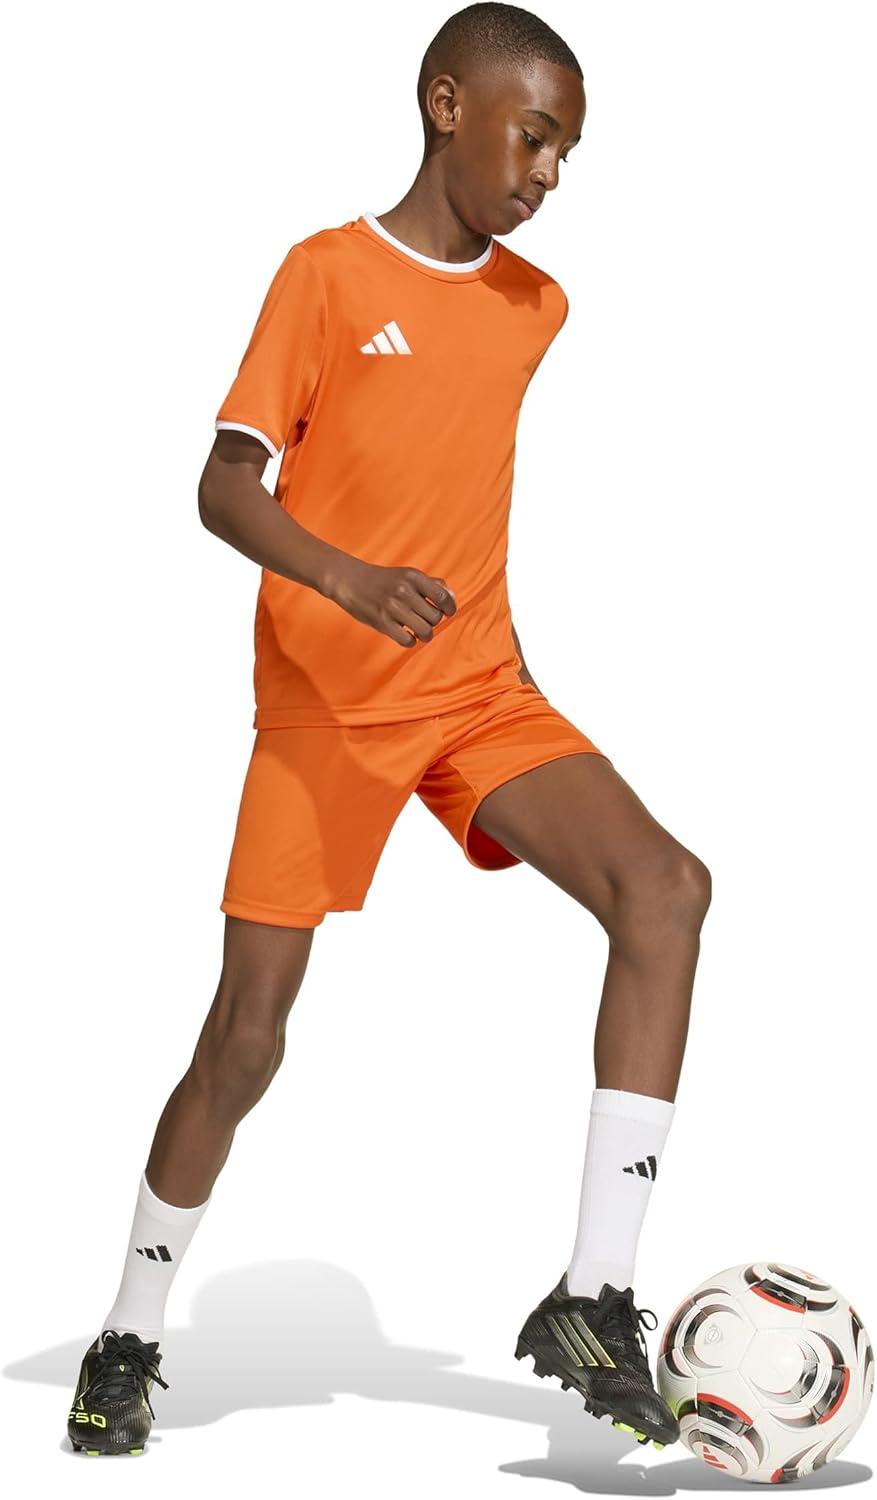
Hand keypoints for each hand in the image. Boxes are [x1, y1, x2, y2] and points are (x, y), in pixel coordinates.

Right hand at [324, 556, 456, 647]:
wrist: (349, 580)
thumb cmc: (382, 580)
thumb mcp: (406, 575)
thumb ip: (431, 584)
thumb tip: (452, 597)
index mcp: (413, 576)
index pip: (444, 596)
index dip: (450, 608)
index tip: (447, 613)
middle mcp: (404, 590)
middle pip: (436, 617)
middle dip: (433, 622)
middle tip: (424, 620)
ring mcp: (393, 607)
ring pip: (425, 631)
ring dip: (424, 635)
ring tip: (418, 631)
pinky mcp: (382, 622)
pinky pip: (407, 640)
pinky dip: (409, 641)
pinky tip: (404, 634)